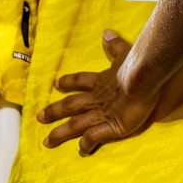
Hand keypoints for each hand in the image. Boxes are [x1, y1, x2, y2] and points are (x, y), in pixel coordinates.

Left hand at [38, 31, 157, 155]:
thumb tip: (106, 32)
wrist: (143, 78)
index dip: (68, 82)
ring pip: (75, 125)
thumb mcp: (125, 52)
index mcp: (100, 81)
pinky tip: (82, 150)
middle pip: (70, 106)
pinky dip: (86, 143)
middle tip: (39, 117)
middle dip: (53, 112)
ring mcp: (101, 114)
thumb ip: (115, 45)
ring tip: (47, 142)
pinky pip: (94, 137)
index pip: (79, 81)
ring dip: (60, 134)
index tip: (56, 84)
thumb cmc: (135, 65)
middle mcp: (96, 98)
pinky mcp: (110, 127)